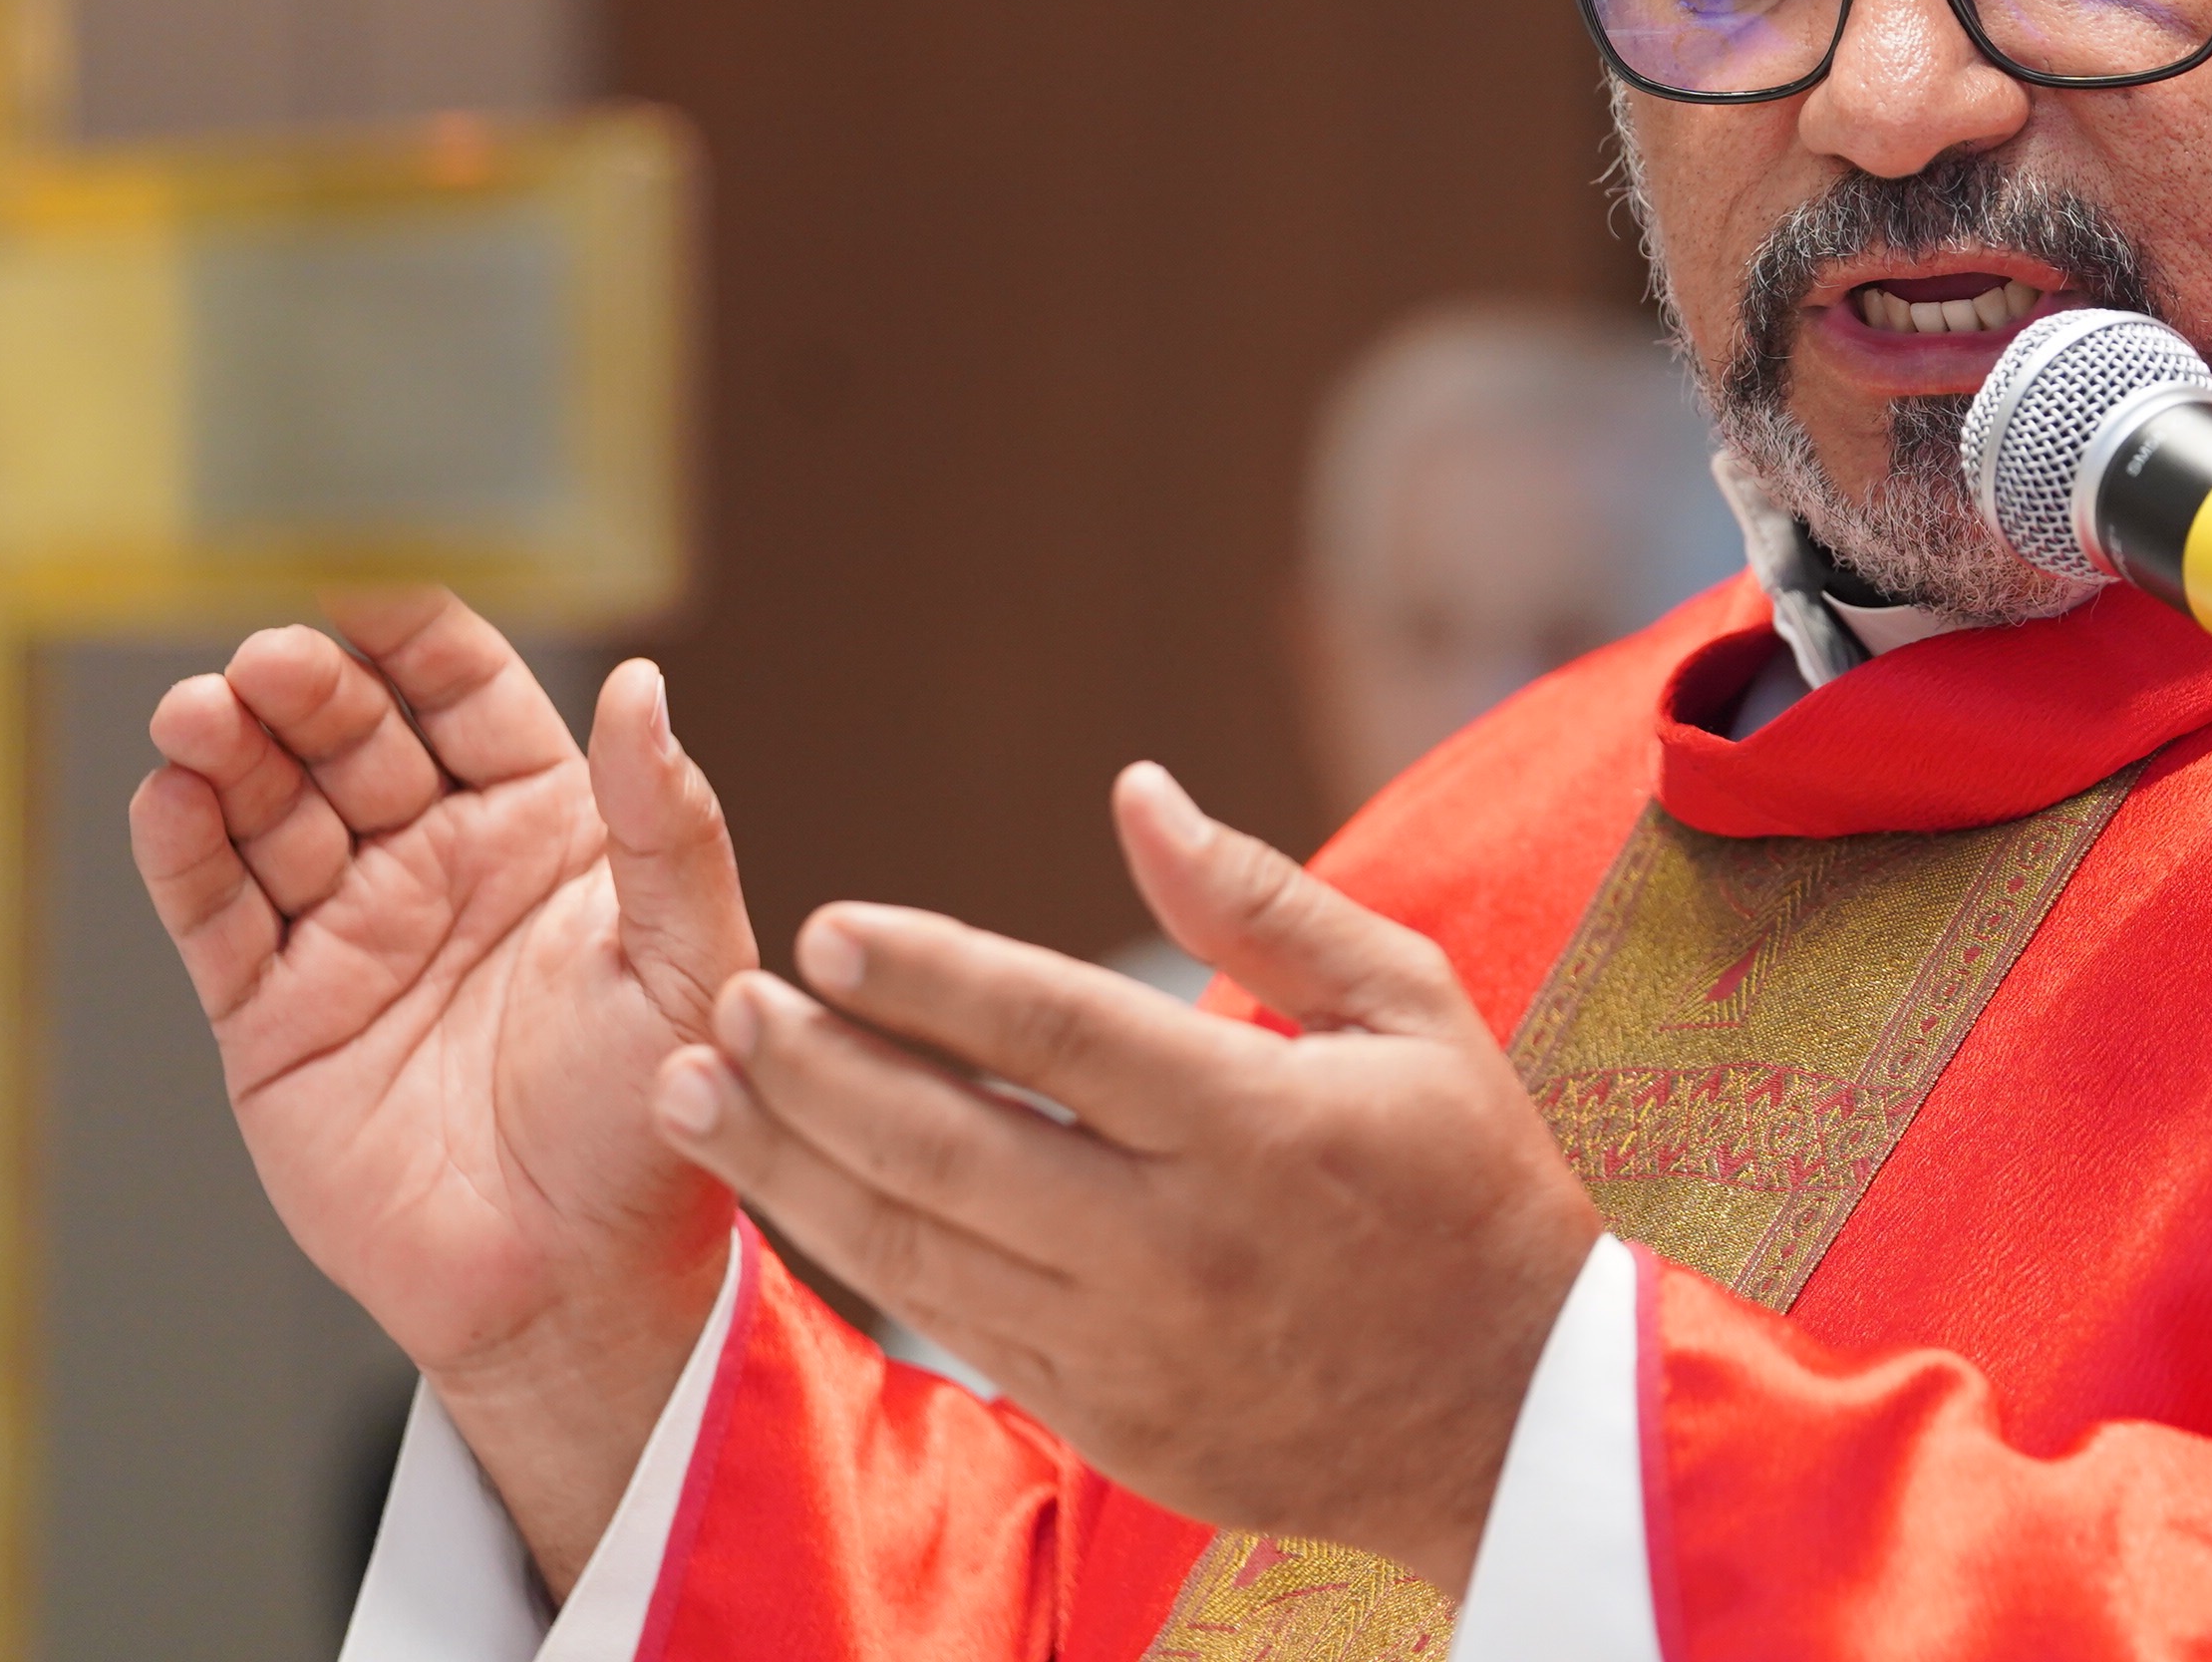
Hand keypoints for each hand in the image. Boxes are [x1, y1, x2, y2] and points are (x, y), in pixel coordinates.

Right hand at [127, 592, 754, 1589]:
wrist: (581, 1279)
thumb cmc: (661, 1118)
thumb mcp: (691, 960)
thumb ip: (670, 824)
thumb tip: (645, 684)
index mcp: (549, 829)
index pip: (471, 700)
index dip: (422, 644)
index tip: (380, 598)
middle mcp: (443, 864)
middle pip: (356, 741)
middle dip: (312, 693)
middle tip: (274, 664)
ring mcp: (353, 934)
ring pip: (273, 815)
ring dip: (233, 756)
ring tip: (206, 713)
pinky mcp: (276, 1017)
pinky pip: (219, 918)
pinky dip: (186, 855)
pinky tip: (171, 798)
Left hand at [650, 763, 1599, 1594]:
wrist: (1512, 1417)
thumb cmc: (1469, 1185)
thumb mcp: (1412, 1012)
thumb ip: (1264, 903)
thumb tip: (1137, 793)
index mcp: (1259, 1125)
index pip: (1057, 1031)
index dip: (931, 976)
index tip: (832, 927)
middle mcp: (1178, 1241)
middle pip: (949, 1146)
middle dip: (815, 1072)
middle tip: (730, 1004)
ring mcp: (1131, 1345)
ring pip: (917, 1249)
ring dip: (793, 1165)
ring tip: (700, 1092)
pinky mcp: (1104, 1418)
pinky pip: (952, 1327)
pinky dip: (861, 1254)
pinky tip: (800, 1191)